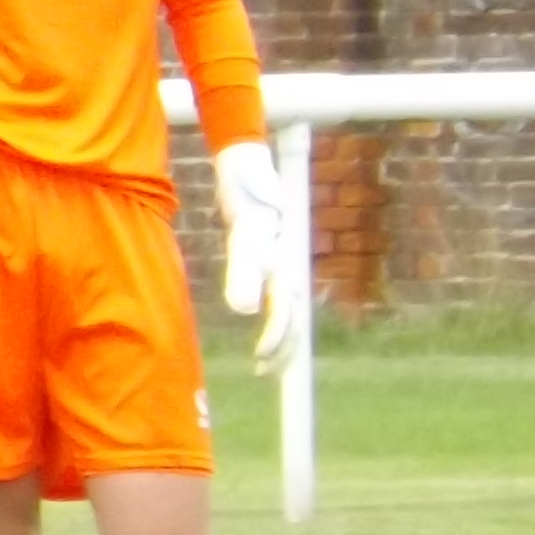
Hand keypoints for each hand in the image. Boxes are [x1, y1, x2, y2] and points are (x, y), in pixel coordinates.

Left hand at [214, 137, 294, 372]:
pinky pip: (275, 292)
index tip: (262, 358)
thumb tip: (243, 311)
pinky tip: (264, 332)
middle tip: (264, 371)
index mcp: (279, 265)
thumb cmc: (248, 193)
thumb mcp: (243, 235)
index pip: (284, 312)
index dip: (277, 338)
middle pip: (291, 315)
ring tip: (266, 364)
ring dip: (281, 338)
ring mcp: (276, 258)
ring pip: (286, 307)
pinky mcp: (263, 254)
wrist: (248, 163)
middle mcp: (282, 264)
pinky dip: (274, 316)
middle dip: (283, 347)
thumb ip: (244, 273)